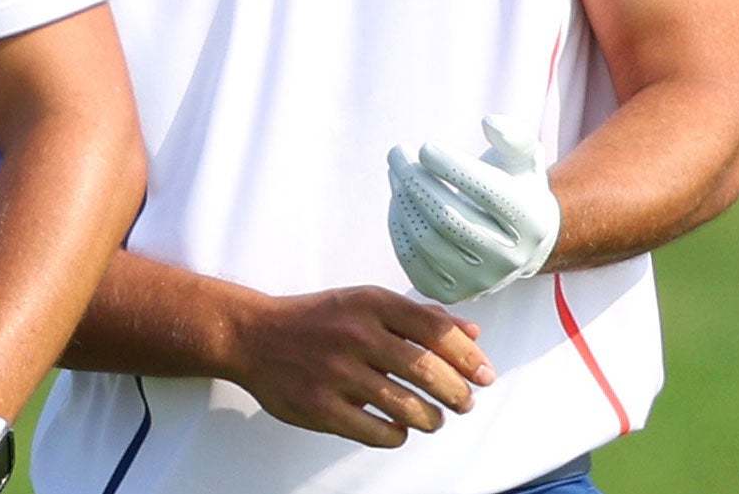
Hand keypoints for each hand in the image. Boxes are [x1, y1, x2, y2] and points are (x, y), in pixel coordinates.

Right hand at [224, 284, 494, 447]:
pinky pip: (376, 431)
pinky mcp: (320, 406)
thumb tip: (473, 333)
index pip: (435, 329)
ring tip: (433, 418)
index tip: (485, 375)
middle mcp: (355, 334)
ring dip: (431, 418)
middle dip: (457, 393)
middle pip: (427, 371)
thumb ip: (419, 317)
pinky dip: (397, 435)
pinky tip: (399, 428)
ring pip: (407, 407)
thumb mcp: (365, 303)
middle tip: (464, 402)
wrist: (253, 335)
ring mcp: (336, 372)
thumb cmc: (317, 319)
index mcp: (370, 303)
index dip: (468, 356)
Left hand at [387, 115, 562, 303]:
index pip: (487, 193)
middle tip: (397, 152)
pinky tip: (397, 199)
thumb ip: (512, 135)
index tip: (426, 146)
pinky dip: (398, 226)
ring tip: (395, 171)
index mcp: (530, 223)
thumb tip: (489, 123)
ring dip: (402, 199)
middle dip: (415, 180)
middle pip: (449, 217)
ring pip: (427, 239)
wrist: (518, 242)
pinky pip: (412, 260)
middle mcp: (509, 260)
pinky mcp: (451, 293)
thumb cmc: (515, 187)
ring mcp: (480, 282)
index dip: (451, 167)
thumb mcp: (523, 158)